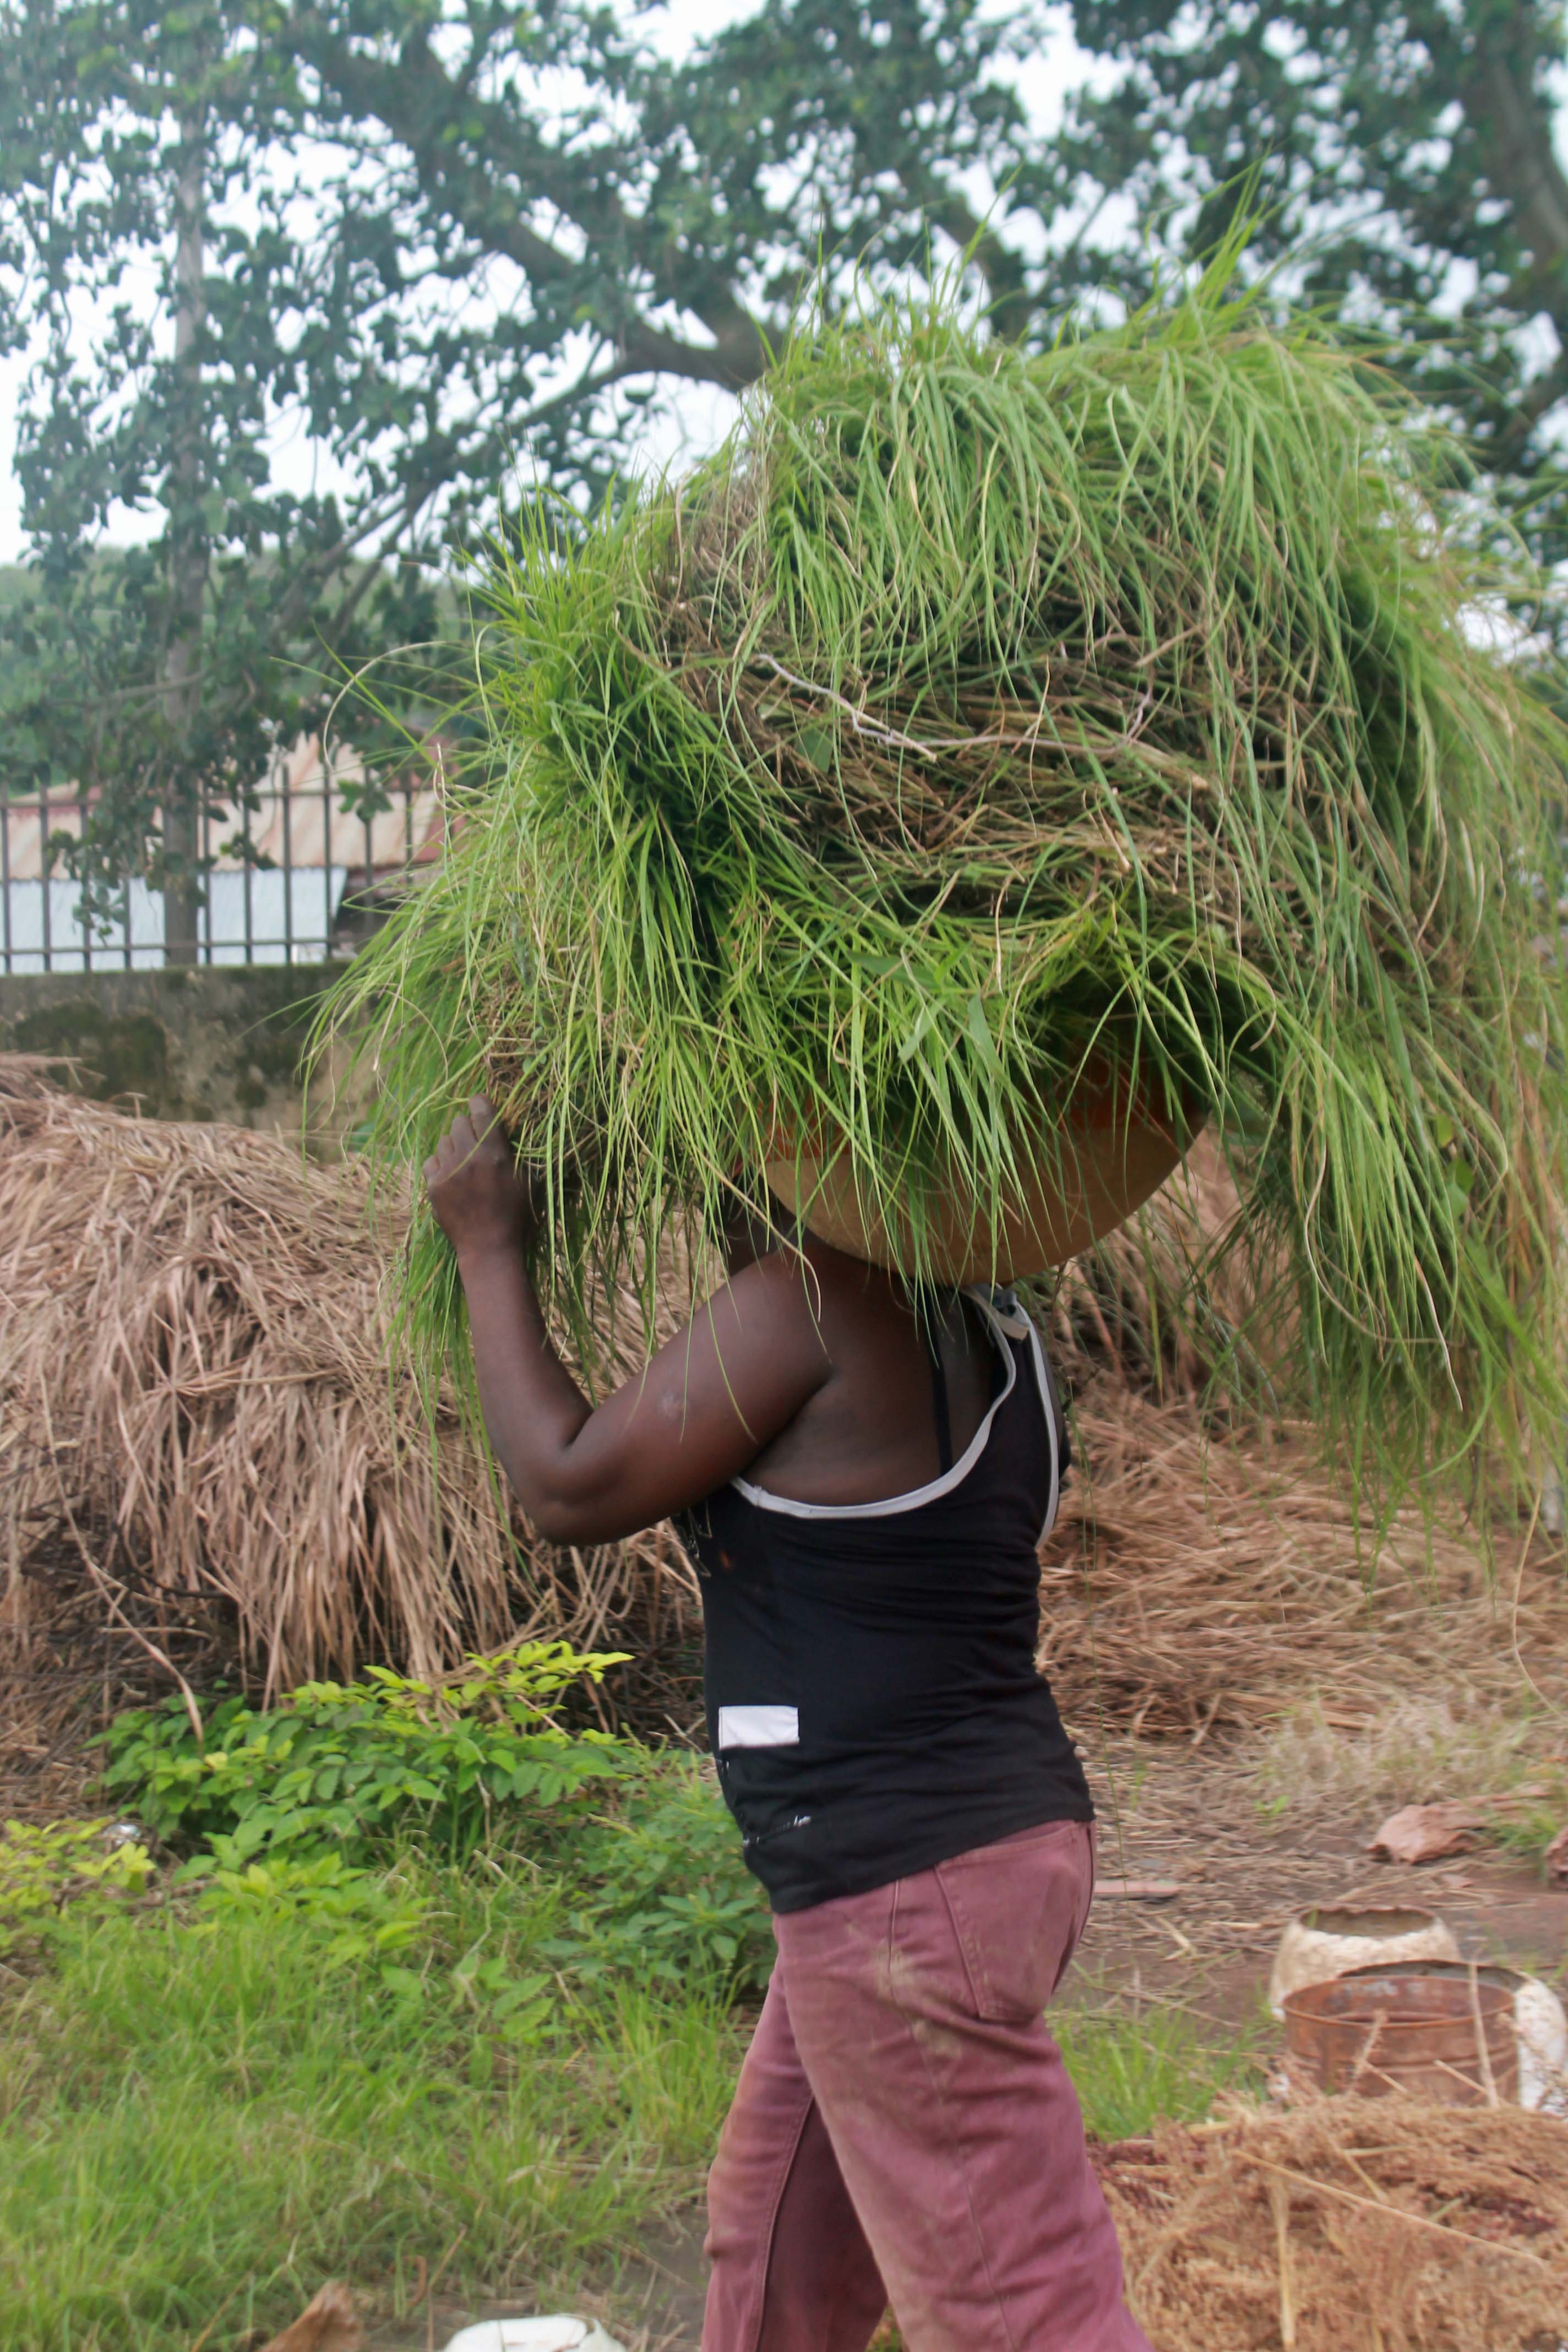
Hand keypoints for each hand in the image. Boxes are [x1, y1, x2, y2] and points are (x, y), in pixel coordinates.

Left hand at [424, 1097, 535, 1265]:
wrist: (489, 1246)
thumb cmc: (515, 1213)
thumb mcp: (527, 1180)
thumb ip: (515, 1151)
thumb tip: (504, 1127)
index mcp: (494, 1153)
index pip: (481, 1111)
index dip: (479, 1103)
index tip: (479, 1105)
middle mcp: (468, 1158)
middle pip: (457, 1122)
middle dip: (467, 1128)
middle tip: (475, 1143)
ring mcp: (447, 1172)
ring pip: (443, 1141)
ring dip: (453, 1147)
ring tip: (463, 1163)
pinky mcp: (433, 1186)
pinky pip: (431, 1161)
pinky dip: (440, 1165)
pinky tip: (451, 1177)